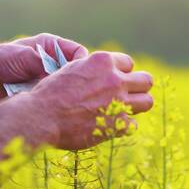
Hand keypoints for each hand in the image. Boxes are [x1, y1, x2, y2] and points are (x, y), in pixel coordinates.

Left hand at [0, 33, 88, 104]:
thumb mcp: (23, 57)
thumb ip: (43, 63)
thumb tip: (60, 76)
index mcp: (51, 46)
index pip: (77, 52)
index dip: (81, 62)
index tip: (79, 73)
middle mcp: (52, 62)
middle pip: (75, 71)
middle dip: (76, 80)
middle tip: (73, 89)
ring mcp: (48, 79)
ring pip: (66, 87)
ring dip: (65, 93)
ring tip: (61, 99)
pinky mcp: (42, 94)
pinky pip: (56, 99)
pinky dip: (56, 103)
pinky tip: (54, 107)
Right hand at [21, 51, 153, 149]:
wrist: (41, 116)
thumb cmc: (49, 93)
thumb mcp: (70, 69)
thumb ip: (89, 68)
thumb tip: (96, 71)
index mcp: (102, 61)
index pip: (128, 63)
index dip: (121, 73)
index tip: (112, 81)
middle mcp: (115, 79)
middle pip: (146, 80)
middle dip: (138, 87)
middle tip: (126, 96)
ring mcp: (119, 101)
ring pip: (147, 101)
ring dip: (137, 106)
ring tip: (123, 111)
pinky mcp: (117, 124)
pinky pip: (133, 125)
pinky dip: (122, 127)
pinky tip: (109, 127)